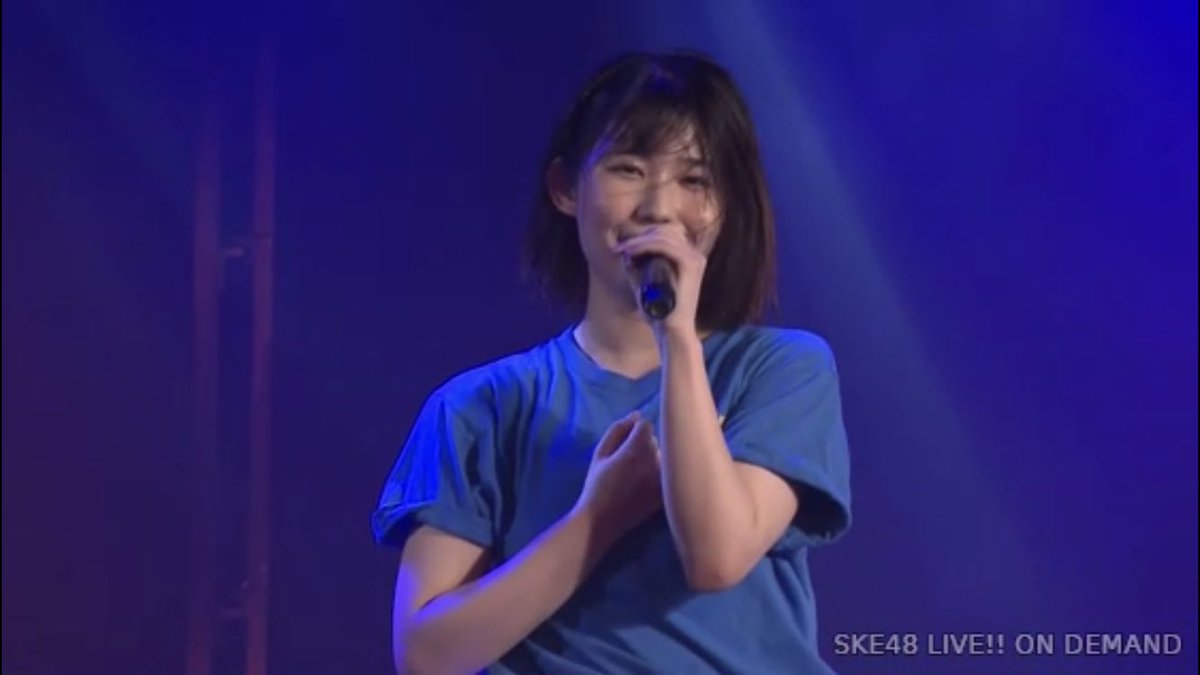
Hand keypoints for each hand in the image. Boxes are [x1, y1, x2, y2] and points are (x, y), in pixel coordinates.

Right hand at [572, 412, 661, 539]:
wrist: (602, 520)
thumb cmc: (597, 485)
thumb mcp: (600, 453)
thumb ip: (618, 429)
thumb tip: (636, 415)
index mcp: (637, 448)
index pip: (646, 424)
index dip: (633, 431)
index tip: (623, 444)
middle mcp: (656, 460)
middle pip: (656, 440)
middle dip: (643, 445)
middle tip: (627, 462)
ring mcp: (664, 478)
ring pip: (663, 457)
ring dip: (653, 460)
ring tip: (635, 476)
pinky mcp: (667, 493)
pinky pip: (667, 474)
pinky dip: (659, 475)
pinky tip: (644, 486)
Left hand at [615, 224, 714, 336]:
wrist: (672, 331)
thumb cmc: (659, 310)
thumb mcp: (644, 283)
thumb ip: (637, 267)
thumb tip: (625, 252)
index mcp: (687, 256)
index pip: (665, 231)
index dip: (642, 234)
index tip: (622, 246)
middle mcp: (694, 253)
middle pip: (664, 229)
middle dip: (638, 235)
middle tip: (619, 248)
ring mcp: (695, 257)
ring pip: (662, 235)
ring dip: (638, 240)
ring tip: (622, 250)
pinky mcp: (692, 264)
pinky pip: (665, 245)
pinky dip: (645, 245)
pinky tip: (630, 252)